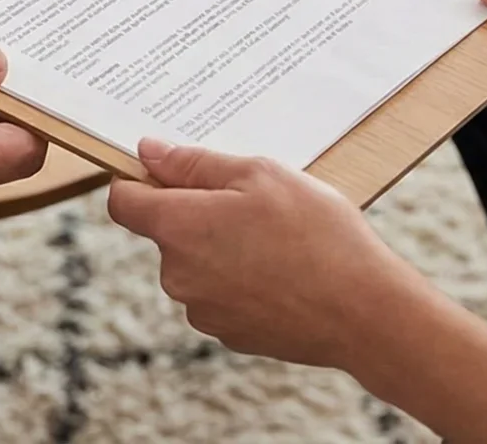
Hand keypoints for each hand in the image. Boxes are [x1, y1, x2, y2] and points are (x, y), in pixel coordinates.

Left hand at [106, 141, 424, 369]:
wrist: (363, 312)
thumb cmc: (316, 233)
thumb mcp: (259, 174)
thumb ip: (194, 163)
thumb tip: (148, 152)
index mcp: (178, 228)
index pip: (123, 202)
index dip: (139, 180)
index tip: (168, 170)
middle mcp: (177, 274)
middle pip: (167, 232)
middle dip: (199, 213)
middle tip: (253, 203)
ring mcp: (202, 310)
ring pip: (197, 264)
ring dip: (223, 247)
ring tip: (278, 240)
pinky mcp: (228, 334)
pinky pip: (221, 294)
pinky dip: (242, 280)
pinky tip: (284, 272)